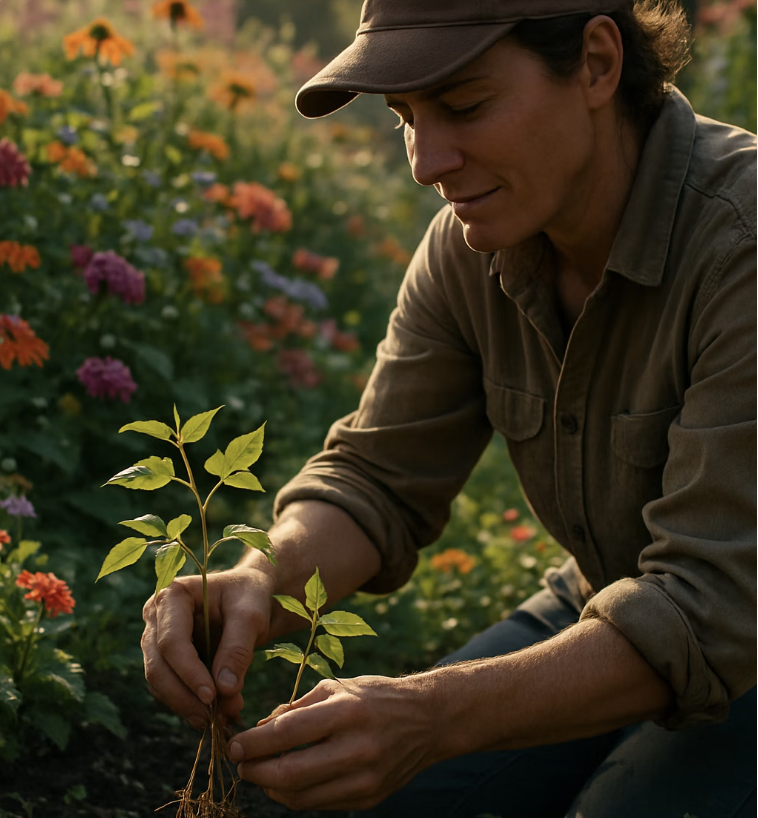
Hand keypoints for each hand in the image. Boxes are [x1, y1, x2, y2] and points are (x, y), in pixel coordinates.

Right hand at [141, 565, 272, 726]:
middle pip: (158, 666)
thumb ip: (238, 649)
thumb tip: (224, 690)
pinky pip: (170, 687)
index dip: (188, 673)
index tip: (211, 697)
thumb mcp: (250, 616)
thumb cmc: (250, 596)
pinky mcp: (166, 659)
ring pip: (160, 682)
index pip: (171, 642)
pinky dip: (190, 704)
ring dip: (187, 705)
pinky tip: (215, 715)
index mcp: (172, 595)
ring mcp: (156, 639)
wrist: (250, 596)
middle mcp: (156, 617)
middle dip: (184, 696)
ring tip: (220, 719)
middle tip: (212, 719)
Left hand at [228, 675, 440, 810]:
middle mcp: (357, 747)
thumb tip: (260, 729)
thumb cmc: (375, 697)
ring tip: (261, 774)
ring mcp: (365, 778)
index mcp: (346, 711)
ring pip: (300, 797)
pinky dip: (297, 795)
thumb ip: (297, 708)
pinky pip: (320, 803)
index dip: (252, 744)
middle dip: (255, 772)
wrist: (427, 719)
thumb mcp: (337, 687)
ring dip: (271, 789)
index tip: (234, 745)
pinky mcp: (369, 797)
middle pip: (288, 774)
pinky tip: (289, 781)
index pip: (286, 734)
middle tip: (241, 765)